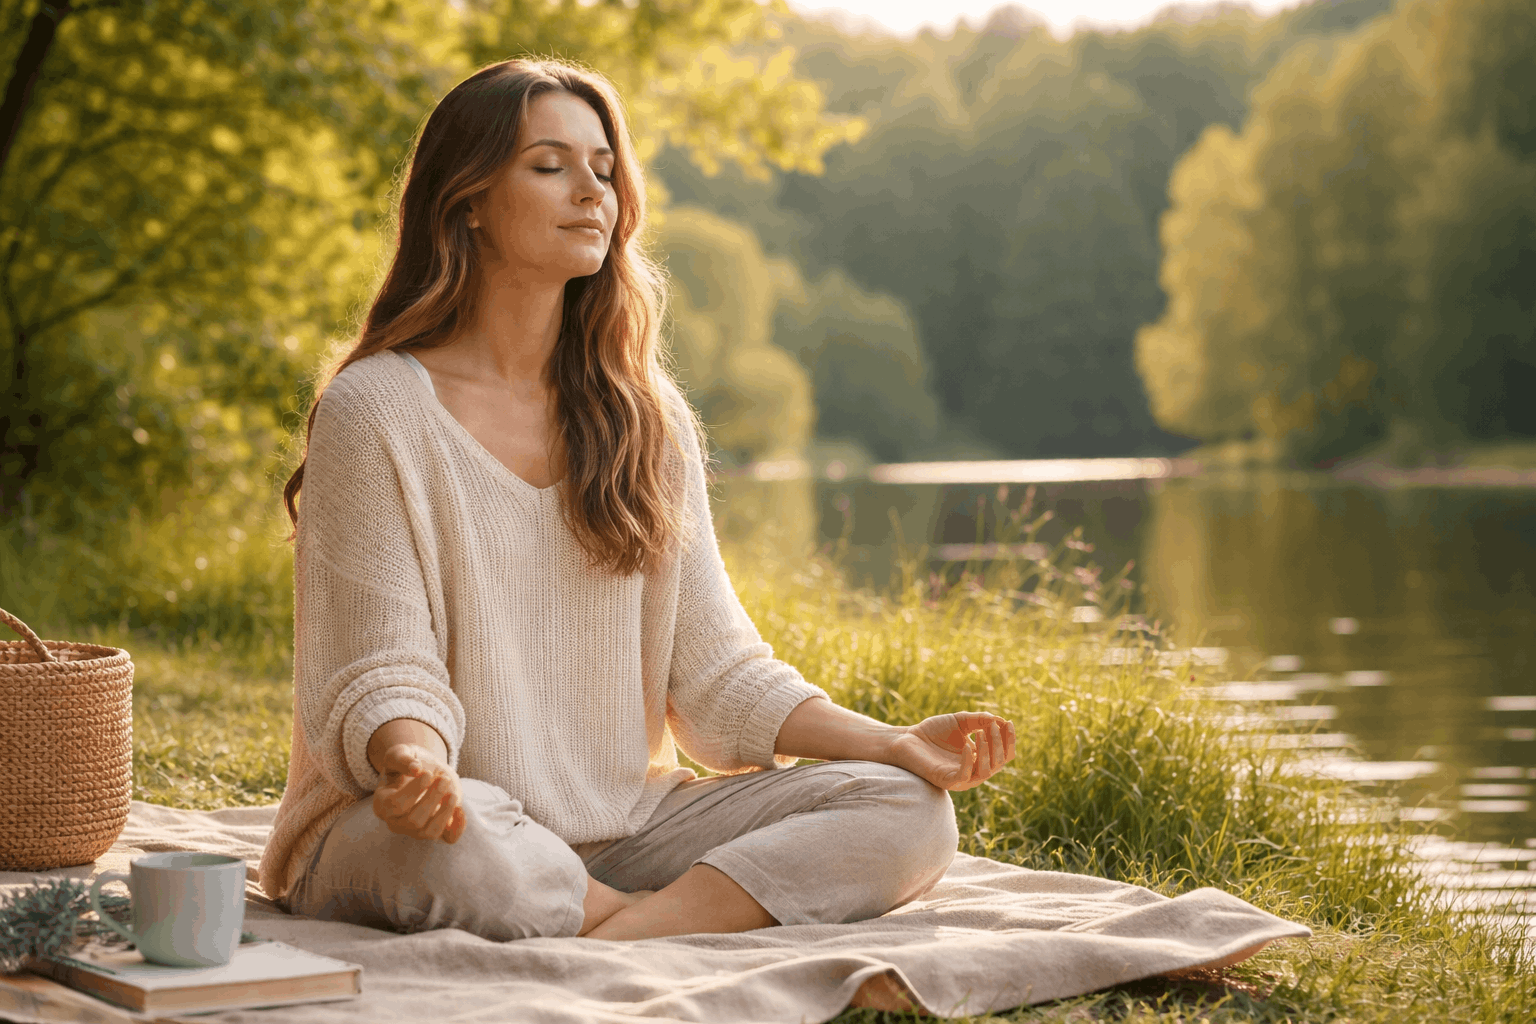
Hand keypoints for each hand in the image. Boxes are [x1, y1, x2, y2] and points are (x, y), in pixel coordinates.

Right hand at [372, 743, 466, 842]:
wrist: (425, 770)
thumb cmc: (407, 762)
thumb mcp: (400, 753)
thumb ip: (403, 759)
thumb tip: (416, 768)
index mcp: (383, 803)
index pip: (395, 805)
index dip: (414, 791)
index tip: (427, 773)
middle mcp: (397, 821)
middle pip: (413, 822)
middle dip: (432, 799)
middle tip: (443, 779)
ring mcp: (416, 829)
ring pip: (430, 833)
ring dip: (445, 813)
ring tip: (452, 793)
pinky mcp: (438, 829)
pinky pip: (448, 838)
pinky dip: (458, 827)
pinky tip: (460, 808)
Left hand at [888, 712, 1015, 791]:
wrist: (906, 739)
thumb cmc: (933, 731)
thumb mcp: (960, 721)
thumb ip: (980, 720)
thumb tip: (1000, 720)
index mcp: (980, 758)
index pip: (1004, 754)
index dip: (1009, 740)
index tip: (1008, 722)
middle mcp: (974, 771)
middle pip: (999, 763)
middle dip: (999, 743)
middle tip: (993, 726)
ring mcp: (962, 778)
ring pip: (986, 771)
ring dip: (988, 751)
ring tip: (982, 733)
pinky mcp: (948, 781)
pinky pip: (965, 776)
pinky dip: (969, 761)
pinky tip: (967, 746)